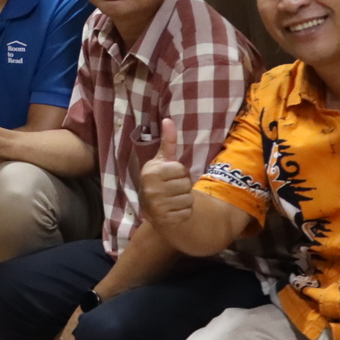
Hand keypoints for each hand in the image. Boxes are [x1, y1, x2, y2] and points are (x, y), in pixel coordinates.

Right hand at [135, 118, 197, 232]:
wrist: (151, 209)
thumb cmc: (159, 181)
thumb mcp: (162, 161)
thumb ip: (168, 142)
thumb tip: (168, 119)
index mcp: (151, 172)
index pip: (181, 169)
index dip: (179, 173)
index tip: (169, 176)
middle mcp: (151, 189)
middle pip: (186, 184)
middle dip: (183, 187)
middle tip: (172, 189)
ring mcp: (157, 205)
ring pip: (188, 199)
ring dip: (184, 200)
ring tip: (173, 199)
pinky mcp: (165, 219)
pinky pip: (187, 212)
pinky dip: (184, 212)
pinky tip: (173, 210)